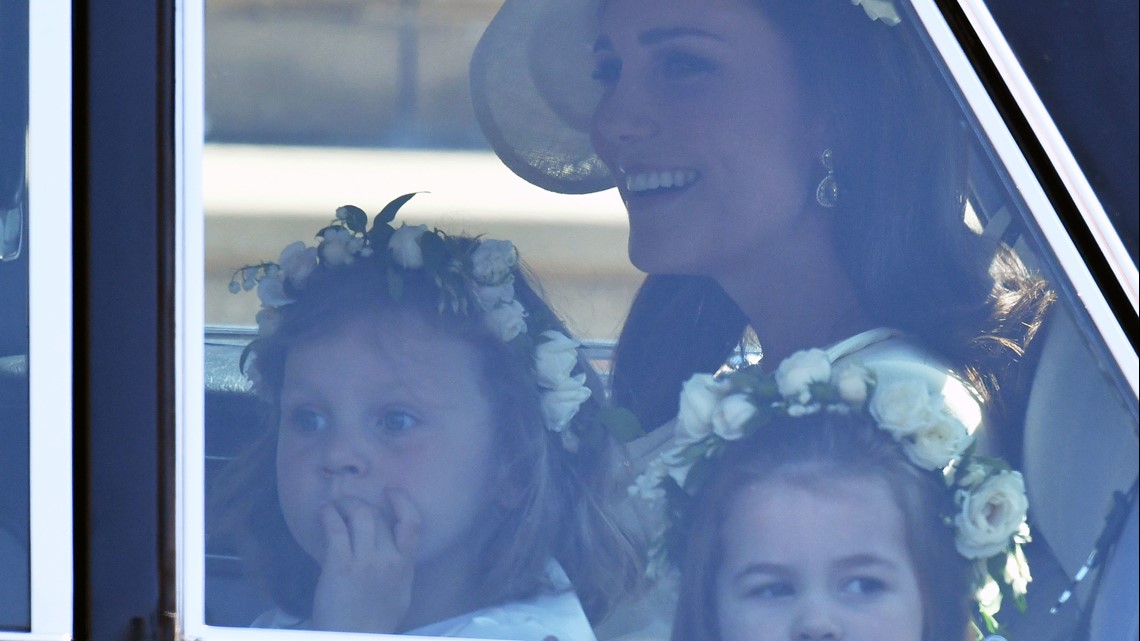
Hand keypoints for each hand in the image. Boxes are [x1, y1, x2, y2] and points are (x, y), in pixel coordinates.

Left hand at [310, 489, 421, 632]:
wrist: (355, 638)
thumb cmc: (375, 622)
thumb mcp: (399, 594)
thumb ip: (398, 570)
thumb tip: (392, 552)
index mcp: (405, 566)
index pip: (412, 524)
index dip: (402, 502)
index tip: (391, 491)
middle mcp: (389, 559)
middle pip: (378, 516)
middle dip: (360, 504)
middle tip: (346, 505)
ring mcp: (365, 561)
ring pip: (359, 515)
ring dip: (344, 504)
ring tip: (332, 507)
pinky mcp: (340, 565)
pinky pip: (335, 528)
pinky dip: (327, 515)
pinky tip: (322, 514)